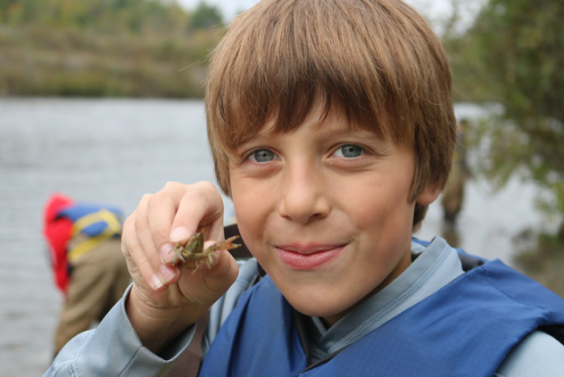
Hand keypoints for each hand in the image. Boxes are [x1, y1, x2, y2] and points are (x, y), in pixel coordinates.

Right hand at [121, 181, 238, 351]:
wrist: (177, 293)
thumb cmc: (204, 278)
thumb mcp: (220, 275)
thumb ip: (218, 260)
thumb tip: (207, 249)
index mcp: (206, 199)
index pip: (197, 196)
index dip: (188, 216)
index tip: (180, 241)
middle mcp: (178, 195)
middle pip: (163, 202)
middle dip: (164, 237)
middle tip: (172, 267)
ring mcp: (151, 208)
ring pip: (143, 219)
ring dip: (152, 253)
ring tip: (168, 280)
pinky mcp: (132, 225)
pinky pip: (129, 236)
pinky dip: (141, 261)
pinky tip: (157, 281)